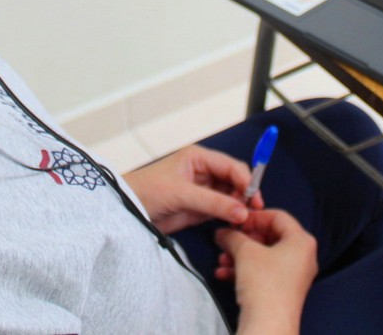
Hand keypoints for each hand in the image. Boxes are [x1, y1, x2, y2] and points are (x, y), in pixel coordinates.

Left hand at [123, 145, 260, 233]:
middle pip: (235, 181)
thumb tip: (242, 212)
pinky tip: (237, 224)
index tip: (254, 199)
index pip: (231, 167)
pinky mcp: (200, 208)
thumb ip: (213, 203)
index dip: (246, 181)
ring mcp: (203, 190)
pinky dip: (231, 217)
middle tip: (254, 213)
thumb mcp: (181, 194)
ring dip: (240, 208)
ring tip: (246, 221)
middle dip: (245, 195)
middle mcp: (203, 172)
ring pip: (231, 197)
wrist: (127, 211)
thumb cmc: (147, 191)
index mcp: (198, 158)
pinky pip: (222, 210)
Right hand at [215, 210, 317, 334]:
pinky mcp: (283, 290)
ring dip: (239, 255)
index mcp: (301, 241)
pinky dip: (244, 270)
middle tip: (227, 239)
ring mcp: (294, 275)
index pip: (277, 216)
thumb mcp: (245, 251)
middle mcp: (302, 257)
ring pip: (263, 256)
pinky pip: (262, 272)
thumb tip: (223, 232)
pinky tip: (224, 274)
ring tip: (222, 259)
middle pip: (269, 237)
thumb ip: (233, 235)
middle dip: (244, 239)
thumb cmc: (265, 285)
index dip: (254, 217)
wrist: (268, 324)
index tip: (236, 221)